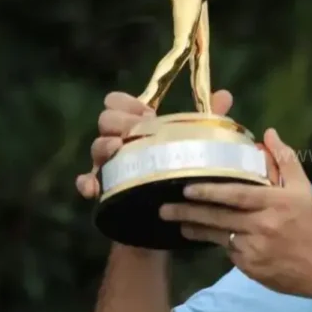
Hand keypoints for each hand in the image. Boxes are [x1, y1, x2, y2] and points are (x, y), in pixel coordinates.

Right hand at [75, 90, 234, 199]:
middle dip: (117, 121)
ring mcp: (111, 165)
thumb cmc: (183, 172)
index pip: (119, 102)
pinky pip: (85, 182)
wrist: (172, 216)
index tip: (147, 112)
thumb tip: (225, 94)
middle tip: (133, 130)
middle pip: (106, 120)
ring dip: (104, 146)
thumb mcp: (200, 144)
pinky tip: (94, 188)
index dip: (128, 103)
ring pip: (97, 147)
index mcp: (139, 126)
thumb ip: (210, 119)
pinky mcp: (106, 190)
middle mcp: (121, 141)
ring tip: (117, 149)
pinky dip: (87, 182)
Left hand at [158, 129, 311, 297]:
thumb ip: (285, 160)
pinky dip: (218, 243)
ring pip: (218, 236)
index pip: (236, 195)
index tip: (187, 188)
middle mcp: (262, 226)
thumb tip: (268, 133)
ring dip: (194, 229)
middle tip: (164, 208)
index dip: (210, 192)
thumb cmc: (311, 223)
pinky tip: (205, 236)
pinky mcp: (250, 268)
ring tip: (175, 222)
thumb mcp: (303, 189)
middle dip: (188, 212)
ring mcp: (254, 249)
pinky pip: (228, 252)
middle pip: (218, 218)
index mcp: (275, 203)